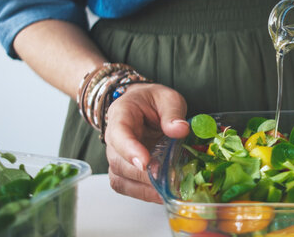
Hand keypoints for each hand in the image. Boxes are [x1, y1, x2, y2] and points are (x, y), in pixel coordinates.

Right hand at [104, 83, 188, 202]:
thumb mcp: (168, 99)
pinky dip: (144, 193)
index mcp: (121, 114)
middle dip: (142, 175)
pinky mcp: (124, 170)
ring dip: (143, 188)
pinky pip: (127, 186)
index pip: (119, 134)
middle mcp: (113, 138)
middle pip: (119, 162)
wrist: (143, 105)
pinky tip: (163, 194)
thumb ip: (173, 113)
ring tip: (168, 191)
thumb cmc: (154, 101)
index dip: (129, 149)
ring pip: (120, 178)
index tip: (144, 162)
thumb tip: (180, 130)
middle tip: (166, 181)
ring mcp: (117, 156)